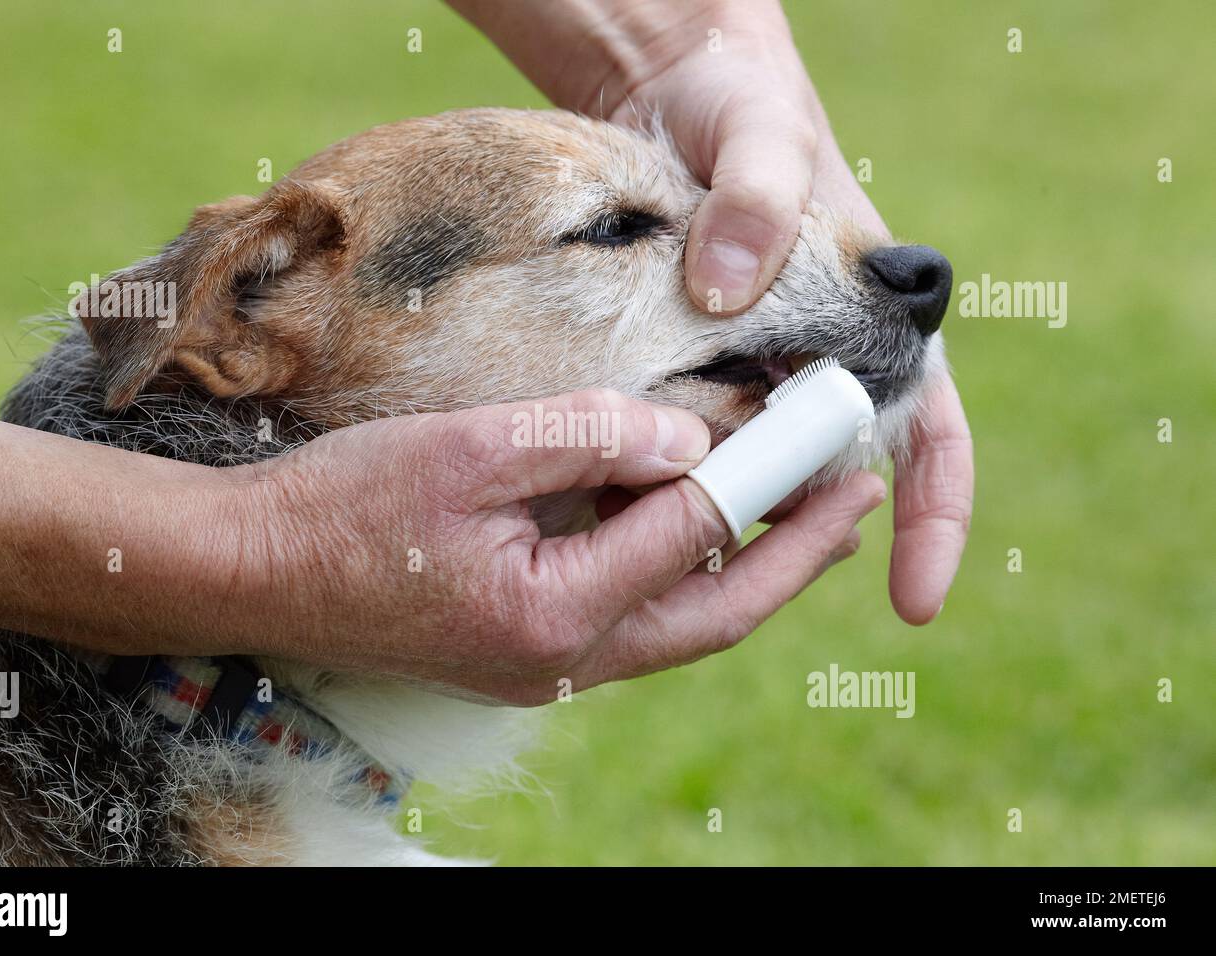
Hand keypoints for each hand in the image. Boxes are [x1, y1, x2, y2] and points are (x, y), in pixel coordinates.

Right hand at [229, 391, 885, 703]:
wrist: (252, 570)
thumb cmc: (343, 506)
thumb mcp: (467, 448)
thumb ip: (587, 435)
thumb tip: (689, 436)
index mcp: (554, 612)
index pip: (693, 532)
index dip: (768, 471)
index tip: (826, 424)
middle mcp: (563, 658)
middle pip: (714, 610)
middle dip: (793, 551)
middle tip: (854, 495)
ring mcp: (545, 664)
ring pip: (678, 620)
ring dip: (742, 563)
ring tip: (796, 503)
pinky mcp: (526, 648)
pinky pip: (631, 616)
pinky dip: (677, 570)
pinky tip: (695, 522)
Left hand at [448, 0, 973, 622]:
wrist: (670, 87)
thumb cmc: (743, 105)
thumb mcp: (761, 137)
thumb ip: (756, 198)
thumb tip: (724, 290)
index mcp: (875, 325)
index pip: (931, 437)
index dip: (933, 521)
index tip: (915, 602)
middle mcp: (817, 360)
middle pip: (830, 475)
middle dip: (800, 534)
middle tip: (741, 569)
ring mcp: (749, 366)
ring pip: (750, 465)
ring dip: (724, 510)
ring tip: (673, 550)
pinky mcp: (685, 360)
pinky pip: (682, 430)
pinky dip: (664, 466)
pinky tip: (618, 493)